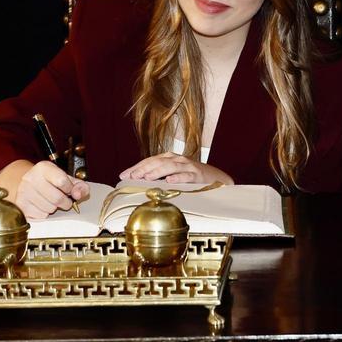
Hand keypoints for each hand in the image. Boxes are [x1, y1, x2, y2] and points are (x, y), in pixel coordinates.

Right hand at [14, 160, 89, 219]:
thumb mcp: (67, 179)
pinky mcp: (20, 205)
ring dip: (55, 208)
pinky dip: (45, 213)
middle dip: (65, 202)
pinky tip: (42, 206)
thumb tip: (78, 195)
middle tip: (64, 200)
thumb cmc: (51, 182)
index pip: (62, 181)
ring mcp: (23, 192)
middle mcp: (31, 178)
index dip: (70, 189)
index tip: (69, 190)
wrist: (29, 184)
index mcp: (44, 168)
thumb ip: (80, 185)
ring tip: (52, 201)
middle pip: (57, 198)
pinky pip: (41, 216)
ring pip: (49, 208)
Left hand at [119, 152, 233, 185]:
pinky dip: (178, 178)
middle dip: (143, 169)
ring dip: (157, 171)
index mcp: (170, 158)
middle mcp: (178, 160)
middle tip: (131, 177)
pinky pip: (187, 176)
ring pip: (170, 166)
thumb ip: (159, 177)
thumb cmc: (193, 178)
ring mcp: (189, 167)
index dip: (136, 167)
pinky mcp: (198, 176)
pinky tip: (170, 181)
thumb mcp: (175, 175)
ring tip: (146, 177)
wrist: (218, 179)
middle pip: (157, 162)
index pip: (150, 160)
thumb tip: (138, 183)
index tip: (123, 176)